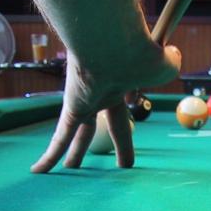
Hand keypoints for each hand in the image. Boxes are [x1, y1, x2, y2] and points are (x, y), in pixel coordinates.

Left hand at [30, 44, 180, 172]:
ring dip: (72, 150)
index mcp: (122, 84)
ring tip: (69, 169)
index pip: (125, 107)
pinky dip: (50, 155)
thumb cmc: (141, 51)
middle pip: (97, 123)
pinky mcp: (72, 107)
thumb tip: (173, 58)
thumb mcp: (163, 64)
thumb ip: (168, 64)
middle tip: (96, 158)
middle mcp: (100, 92)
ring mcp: (84, 99)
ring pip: (77, 131)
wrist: (115, 39)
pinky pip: (60, 136)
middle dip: (95, 140)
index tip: (131, 122)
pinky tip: (37, 171)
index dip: (130, 116)